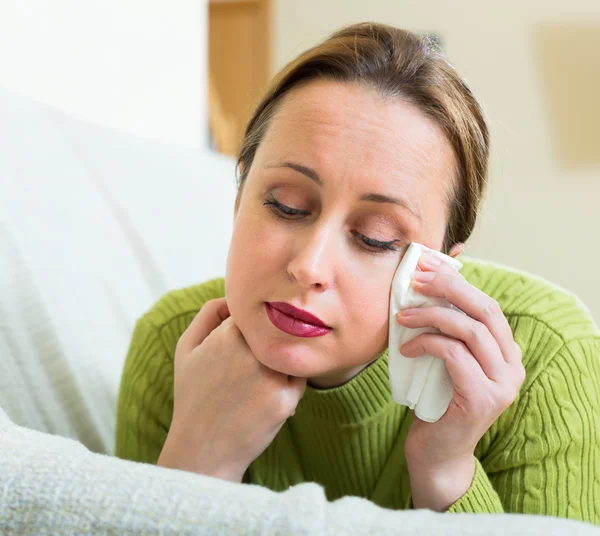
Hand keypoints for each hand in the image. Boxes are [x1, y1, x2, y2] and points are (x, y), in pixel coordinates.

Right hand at [157, 298, 306, 481]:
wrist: (202, 449)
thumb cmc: (193, 395)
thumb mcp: (187, 347)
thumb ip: (209, 313)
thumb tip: (234, 294)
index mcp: (227, 335)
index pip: (257, 312)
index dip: (253, 325)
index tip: (245, 339)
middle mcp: (251, 353)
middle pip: (277, 329)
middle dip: (269, 341)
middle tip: (252, 362)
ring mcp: (271, 376)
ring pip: (291, 350)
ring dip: (281, 359)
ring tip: (256, 380)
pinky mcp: (285, 400)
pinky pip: (298, 376)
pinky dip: (288, 381)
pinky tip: (265, 396)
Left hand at [396, 253, 524, 510]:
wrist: (437, 455)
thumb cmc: (436, 404)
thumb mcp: (444, 362)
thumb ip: (446, 333)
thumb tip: (421, 291)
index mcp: (504, 353)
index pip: (487, 305)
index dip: (457, 282)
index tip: (426, 268)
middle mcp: (511, 366)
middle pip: (485, 310)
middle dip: (448, 288)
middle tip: (416, 280)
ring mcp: (502, 384)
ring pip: (470, 330)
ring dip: (432, 316)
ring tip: (402, 316)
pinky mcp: (483, 398)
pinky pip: (455, 355)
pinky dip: (427, 344)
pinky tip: (407, 349)